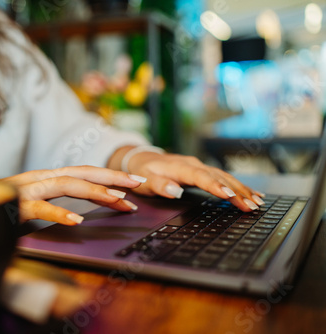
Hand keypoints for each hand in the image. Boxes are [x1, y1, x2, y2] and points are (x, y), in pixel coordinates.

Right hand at [0, 166, 144, 224]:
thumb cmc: (1, 205)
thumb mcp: (33, 201)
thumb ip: (54, 201)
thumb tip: (80, 212)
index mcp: (45, 178)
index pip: (83, 173)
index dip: (109, 176)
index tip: (132, 184)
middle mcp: (39, 179)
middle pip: (81, 172)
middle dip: (111, 176)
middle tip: (137, 183)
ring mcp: (27, 190)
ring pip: (65, 185)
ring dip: (94, 191)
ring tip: (117, 200)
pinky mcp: (14, 206)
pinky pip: (39, 209)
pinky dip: (58, 213)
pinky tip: (76, 221)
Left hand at [125, 151, 264, 211]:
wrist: (141, 158)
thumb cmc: (143, 171)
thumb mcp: (145, 180)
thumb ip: (159, 185)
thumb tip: (176, 191)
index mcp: (181, 167)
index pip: (201, 177)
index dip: (215, 186)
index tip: (230, 195)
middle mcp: (194, 165)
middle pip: (219, 178)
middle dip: (237, 192)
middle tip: (252, 206)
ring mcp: (199, 167)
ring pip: (225, 177)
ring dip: (241, 189)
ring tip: (257, 202)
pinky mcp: (202, 171)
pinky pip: (223, 178)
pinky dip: (238, 186)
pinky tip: (251, 193)